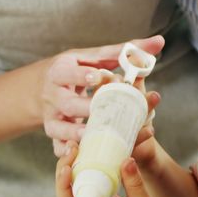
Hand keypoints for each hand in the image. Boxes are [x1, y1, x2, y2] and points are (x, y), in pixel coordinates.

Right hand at [42, 36, 164, 156]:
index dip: (81, 76)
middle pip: (67, 103)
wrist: (39, 89)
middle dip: (84, 107)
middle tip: (102, 110)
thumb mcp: (92, 57)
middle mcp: (54, 96)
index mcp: (61, 72)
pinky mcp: (54, 135)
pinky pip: (57, 147)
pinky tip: (80, 154)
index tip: (97, 77)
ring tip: (93, 135)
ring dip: (76, 133)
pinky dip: (67, 153)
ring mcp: (52, 117)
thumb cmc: (75, 70)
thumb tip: (158, 42)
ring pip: (59, 128)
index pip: (68, 73)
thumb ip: (124, 51)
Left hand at [54, 144, 159, 196]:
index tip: (67, 168)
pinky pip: (85, 181)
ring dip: (72, 166)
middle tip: (72, 147)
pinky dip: (83, 167)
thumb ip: (135, 183)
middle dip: (64, 168)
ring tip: (76, 146)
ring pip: (73, 185)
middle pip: (66, 191)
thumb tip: (126, 159)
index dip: (63, 185)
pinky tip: (87, 153)